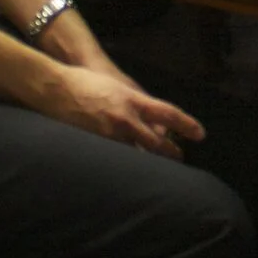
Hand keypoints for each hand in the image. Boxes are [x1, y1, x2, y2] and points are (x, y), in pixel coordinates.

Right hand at [37, 63, 205, 158]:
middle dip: (170, 154)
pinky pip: (116, 161)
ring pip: (138, 156)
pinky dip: (126, 167)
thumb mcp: (119, 86)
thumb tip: (154, 118)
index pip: (168, 113)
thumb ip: (138, 101)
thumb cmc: (88, 82)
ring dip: (150, 165)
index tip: (200, 135)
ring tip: (159, 174)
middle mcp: (126, 118)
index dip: (186, 125)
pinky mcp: (95, 146)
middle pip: (156, 143)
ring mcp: (110, 134)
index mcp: (133, 100)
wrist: (56, 87)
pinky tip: (130, 175)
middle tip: (180, 161)